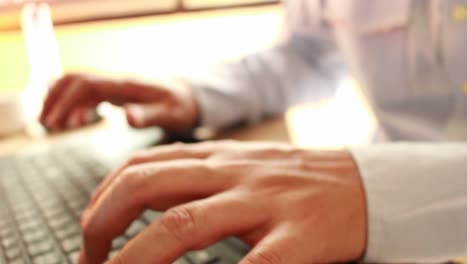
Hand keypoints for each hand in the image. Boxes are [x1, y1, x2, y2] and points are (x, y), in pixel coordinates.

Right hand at [40, 73, 197, 131]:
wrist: (189, 97)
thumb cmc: (180, 106)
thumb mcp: (170, 114)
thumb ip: (149, 115)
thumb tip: (127, 118)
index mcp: (126, 85)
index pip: (87, 83)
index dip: (67, 100)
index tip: (56, 122)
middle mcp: (116, 81)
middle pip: (75, 79)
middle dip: (56, 97)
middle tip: (46, 123)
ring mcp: (114, 85)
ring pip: (78, 84)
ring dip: (61, 99)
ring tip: (52, 124)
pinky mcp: (115, 92)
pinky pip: (87, 92)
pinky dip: (74, 104)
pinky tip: (75, 121)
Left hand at [79, 141, 366, 263]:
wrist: (361, 185)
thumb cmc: (296, 181)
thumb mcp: (241, 167)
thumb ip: (198, 176)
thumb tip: (149, 198)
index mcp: (218, 158)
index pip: (142, 164)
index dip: (103, 196)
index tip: (91, 230)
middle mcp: (232, 174)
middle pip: (147, 186)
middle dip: (102, 223)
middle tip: (89, 259)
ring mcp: (262, 203)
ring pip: (182, 224)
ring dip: (136, 259)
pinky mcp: (295, 237)